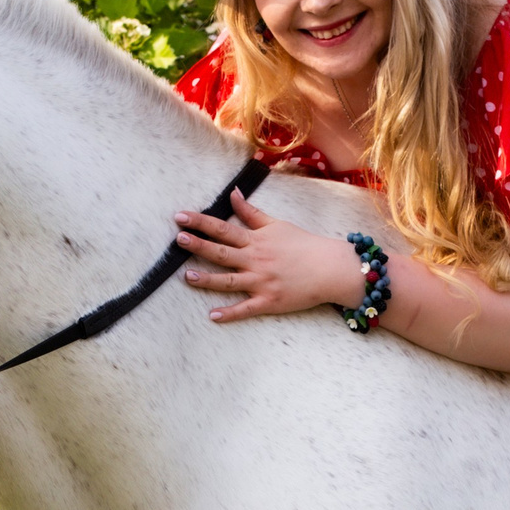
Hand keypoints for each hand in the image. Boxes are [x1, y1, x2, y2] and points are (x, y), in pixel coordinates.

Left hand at [175, 191, 369, 323]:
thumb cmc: (303, 245)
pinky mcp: (269, 301)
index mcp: (256, 240)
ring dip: (207, 280)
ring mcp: (261, 282)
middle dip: (198, 246)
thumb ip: (250, 211)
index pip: (223, 228)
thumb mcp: (276, 224)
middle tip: (179, 240)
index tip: (180, 217)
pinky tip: (212, 316)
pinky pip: (246, 309)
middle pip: (222, 252)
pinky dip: (229, 313)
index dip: (200, 222)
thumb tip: (232, 193)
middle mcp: (255, 260)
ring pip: (229, 281)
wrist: (330, 268)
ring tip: (186, 277)